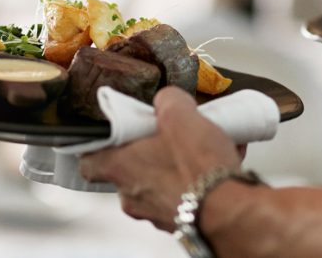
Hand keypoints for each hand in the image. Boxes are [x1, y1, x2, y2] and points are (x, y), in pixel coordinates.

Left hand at [79, 86, 242, 230]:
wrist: (231, 210)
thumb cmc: (198, 168)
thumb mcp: (179, 113)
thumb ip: (167, 100)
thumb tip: (168, 101)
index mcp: (120, 168)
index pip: (90, 161)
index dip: (100, 145)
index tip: (113, 134)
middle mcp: (133, 196)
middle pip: (132, 167)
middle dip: (152, 149)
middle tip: (169, 133)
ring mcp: (157, 212)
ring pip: (162, 181)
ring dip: (178, 164)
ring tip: (204, 144)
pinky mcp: (183, 221)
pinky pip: (186, 194)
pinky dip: (199, 179)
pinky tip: (221, 160)